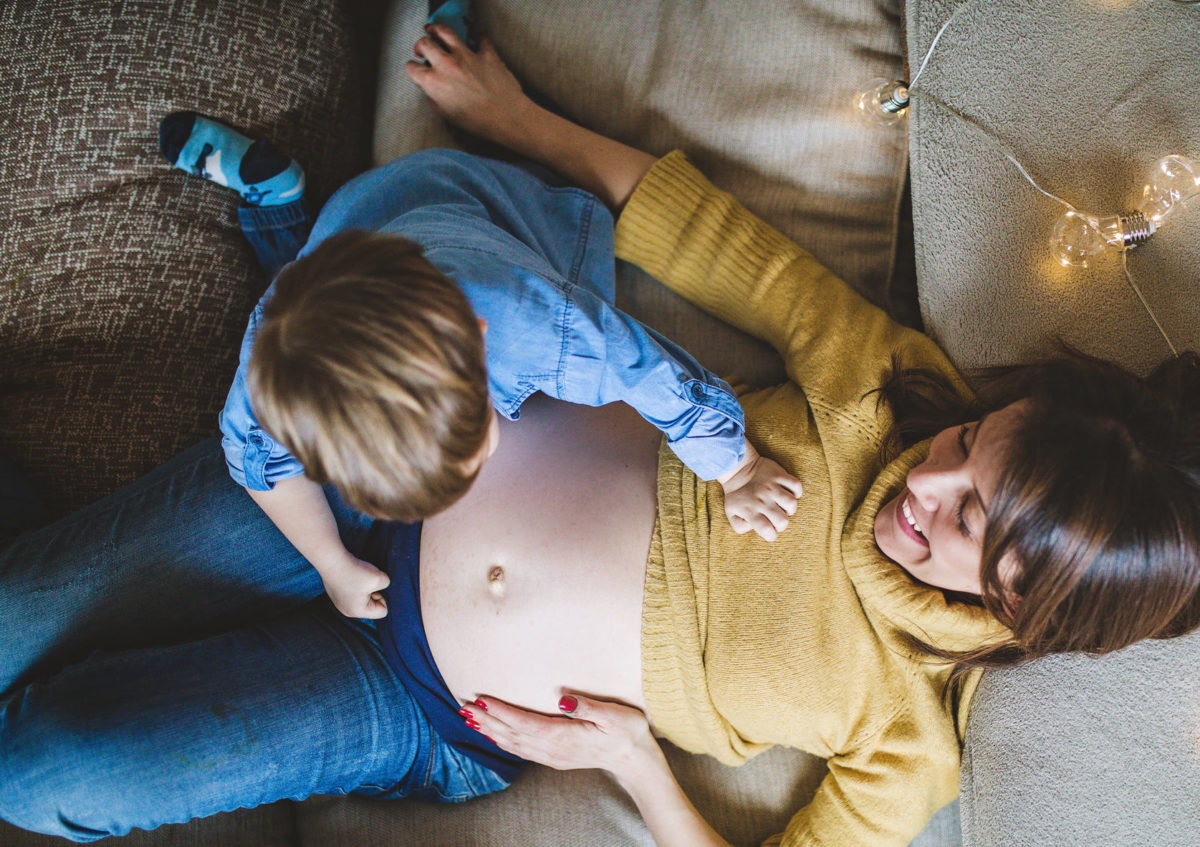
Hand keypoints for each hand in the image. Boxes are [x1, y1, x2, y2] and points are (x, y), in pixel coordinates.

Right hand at [321, 554, 389, 618]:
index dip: (384, 597)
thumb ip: (387, 584)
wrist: (332, 560)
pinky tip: (351, 575)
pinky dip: (356, 583)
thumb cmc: (355, 571)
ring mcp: (340, 602)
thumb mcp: (381, 578)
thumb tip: (381, 585)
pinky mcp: (336, 593)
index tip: (376, 586)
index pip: (383, 611)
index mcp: (358, 612)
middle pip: (372, 605)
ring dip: (365, 587)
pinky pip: (353, 592)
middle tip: (367, 580)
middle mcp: (347, 611)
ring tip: (359, 577)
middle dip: (374, 592)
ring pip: (363, 598)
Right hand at [405, 24, 530, 146]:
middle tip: (422, 48)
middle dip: (420, 45)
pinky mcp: (485, 53)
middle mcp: (447, 65)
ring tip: (435, 31)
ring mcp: (466, 56)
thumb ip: (435, 99)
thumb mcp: (447, 115)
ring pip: (445, 32)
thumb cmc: (478, 122)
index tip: (415, 69)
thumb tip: (431, 90)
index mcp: (434, 83)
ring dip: (437, 30)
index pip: (412, 68)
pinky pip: (479, 38)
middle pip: (425, 43)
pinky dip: (477, 38)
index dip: (412, 69)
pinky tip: (476, 40)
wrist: (506, 117)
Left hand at [461, 693, 657, 776]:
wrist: (635, 761)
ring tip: (470, 718)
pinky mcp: (554, 758)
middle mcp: (553, 750)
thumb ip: (587, 706)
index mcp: (564, 737)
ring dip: (490, 730)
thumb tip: (562, 697)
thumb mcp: (614, 715)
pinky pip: (521, 750)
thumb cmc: (627, 732)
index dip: (500, 711)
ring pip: (513, 744)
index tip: (481, 698)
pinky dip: (502, 740)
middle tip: (463, 706)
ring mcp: (552, 757)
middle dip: (486, 720)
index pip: (523, 722)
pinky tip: (493, 734)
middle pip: (511, 734)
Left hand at [717, 440, 801, 541]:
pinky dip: (796, 491)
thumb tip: (754, 529)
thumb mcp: (731, 512)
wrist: (737, 468)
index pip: (767, 531)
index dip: (771, 535)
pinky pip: (796, 485)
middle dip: (782, 524)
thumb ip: (740, 526)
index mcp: (750, 511)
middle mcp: (762, 500)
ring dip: (790, 508)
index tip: (770, 531)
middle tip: (776, 519)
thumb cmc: (736, 493)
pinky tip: (789, 493)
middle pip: (783, 520)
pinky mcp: (779, 475)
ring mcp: (772, 487)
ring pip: (791, 503)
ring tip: (783, 506)